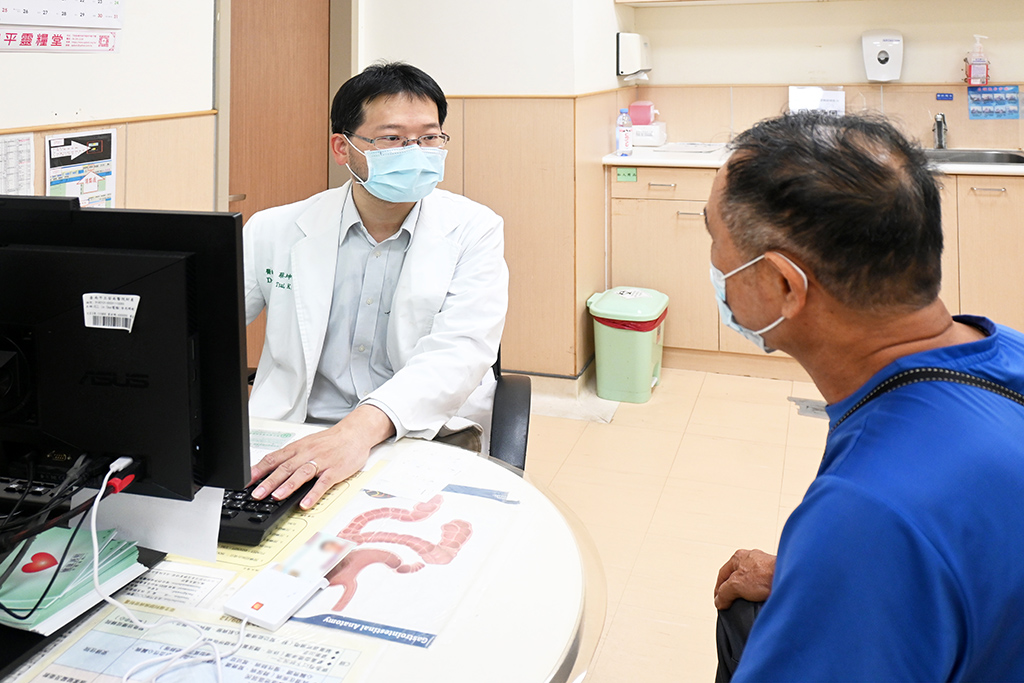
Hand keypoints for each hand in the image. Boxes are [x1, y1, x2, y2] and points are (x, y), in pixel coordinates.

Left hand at [248, 405, 395, 509]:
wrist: (355, 433)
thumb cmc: (330, 441)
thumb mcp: (307, 445)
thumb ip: (290, 458)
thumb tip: (270, 472)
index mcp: (298, 448)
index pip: (274, 458)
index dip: (258, 470)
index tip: (245, 481)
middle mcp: (307, 454)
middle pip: (285, 467)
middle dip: (269, 481)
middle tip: (257, 493)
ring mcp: (321, 462)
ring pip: (302, 473)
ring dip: (288, 486)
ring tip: (277, 497)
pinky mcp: (335, 470)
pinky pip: (323, 483)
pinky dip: (313, 493)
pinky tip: (305, 503)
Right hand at [714, 548, 775, 609]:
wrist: (792, 579)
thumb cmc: (767, 574)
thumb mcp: (736, 585)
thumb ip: (723, 593)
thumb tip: (720, 601)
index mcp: (738, 556)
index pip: (722, 575)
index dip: (718, 590)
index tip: (719, 601)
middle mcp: (751, 559)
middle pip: (736, 578)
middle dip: (734, 591)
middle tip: (732, 603)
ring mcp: (764, 567)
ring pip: (750, 583)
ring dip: (748, 594)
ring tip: (750, 602)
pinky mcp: (775, 576)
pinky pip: (763, 588)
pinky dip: (760, 595)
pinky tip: (762, 600)